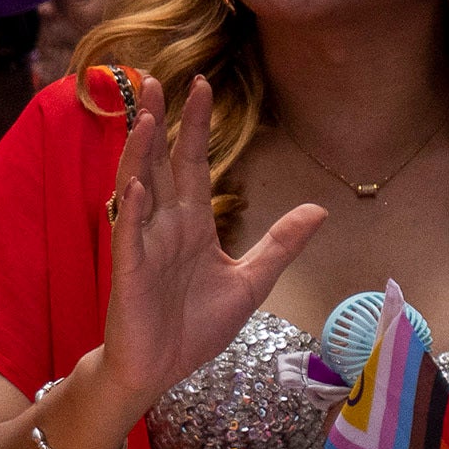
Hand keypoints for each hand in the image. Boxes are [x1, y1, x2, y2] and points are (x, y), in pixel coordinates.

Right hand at [93, 70, 326, 424]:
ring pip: (138, 187)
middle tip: (155, 78)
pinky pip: (129, 234)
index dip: (196, 125)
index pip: (192, 163)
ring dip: (139, 152)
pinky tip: (137, 184)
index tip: (201, 84)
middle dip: (157, 120)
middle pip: (160, 162)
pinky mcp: (130, 272)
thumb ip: (281, 243)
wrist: (160, 370)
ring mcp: (144, 246)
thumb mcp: (252, 280)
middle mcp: (164, 226)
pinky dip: (132, 209)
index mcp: (192, 224)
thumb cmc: (195, 327)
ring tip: (145, 115)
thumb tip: (319, 208)